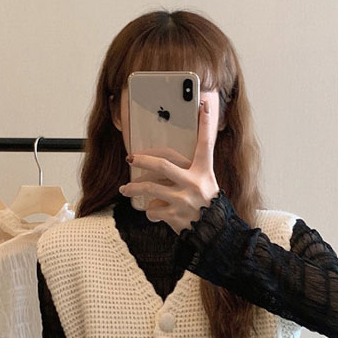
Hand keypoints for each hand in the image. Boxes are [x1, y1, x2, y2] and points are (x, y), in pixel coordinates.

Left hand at [117, 99, 220, 234]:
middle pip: (162, 165)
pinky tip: (152, 212)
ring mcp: (183, 200)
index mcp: (203, 172)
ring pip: (150, 189)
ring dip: (134, 189)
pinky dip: (149, 212)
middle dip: (142, 160)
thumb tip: (172, 159)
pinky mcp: (175, 216)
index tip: (204, 104)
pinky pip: (153, 211)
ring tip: (125, 189)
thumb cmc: (207, 204)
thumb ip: (192, 169)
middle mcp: (194, 183)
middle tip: (130, 159)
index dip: (206, 124)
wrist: (213, 233)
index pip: (206, 143)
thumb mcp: (207, 183)